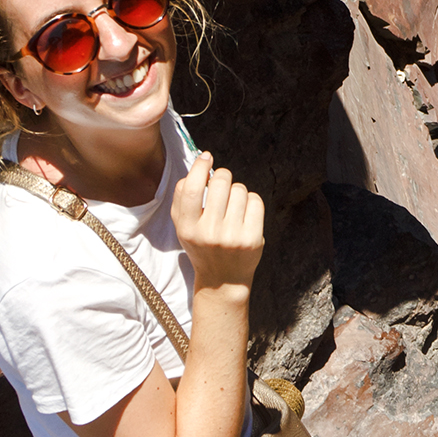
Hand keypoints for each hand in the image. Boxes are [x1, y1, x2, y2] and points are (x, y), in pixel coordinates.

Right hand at [171, 152, 264, 291]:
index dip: (199, 167)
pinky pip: (255, 201)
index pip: (191, 189)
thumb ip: (182, 197)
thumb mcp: (182, 227)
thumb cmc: (202, 245)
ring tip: (232, 206)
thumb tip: (200, 164)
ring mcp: (233, 237)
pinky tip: (245, 213)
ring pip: (240, 190)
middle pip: (220, 183)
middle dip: (222, 177)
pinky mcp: (253, 239)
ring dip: (236, 191)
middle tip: (221, 185)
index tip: (206, 157)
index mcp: (188, 228)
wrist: (223, 279)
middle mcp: (210, 233)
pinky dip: (251, 201)